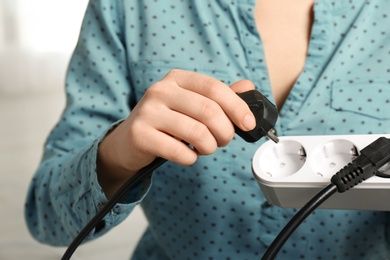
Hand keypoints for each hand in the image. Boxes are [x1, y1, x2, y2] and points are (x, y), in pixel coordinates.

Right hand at [97, 69, 255, 196]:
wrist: (128, 142)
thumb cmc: (166, 123)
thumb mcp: (191, 104)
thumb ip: (219, 97)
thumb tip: (248, 86)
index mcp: (177, 78)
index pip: (214, 88)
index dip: (237, 107)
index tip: (248, 124)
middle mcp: (160, 90)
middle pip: (209, 111)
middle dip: (225, 132)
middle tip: (224, 141)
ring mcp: (148, 112)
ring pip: (197, 132)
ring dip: (210, 147)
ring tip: (206, 148)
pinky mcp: (140, 134)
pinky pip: (179, 151)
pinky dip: (191, 158)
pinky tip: (187, 155)